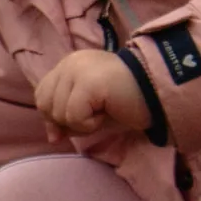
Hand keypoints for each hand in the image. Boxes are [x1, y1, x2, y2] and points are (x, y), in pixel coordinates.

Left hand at [33, 50, 153, 139]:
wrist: (159, 92)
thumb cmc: (127, 102)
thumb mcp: (91, 112)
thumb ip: (66, 119)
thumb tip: (52, 137)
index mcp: (68, 65)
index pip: (41, 95)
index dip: (54, 115)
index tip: (79, 121)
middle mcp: (70, 63)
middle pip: (45, 105)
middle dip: (68, 121)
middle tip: (96, 114)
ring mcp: (77, 70)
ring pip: (59, 113)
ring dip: (82, 123)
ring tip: (104, 111)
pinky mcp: (87, 82)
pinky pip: (74, 116)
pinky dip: (90, 124)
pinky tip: (107, 112)